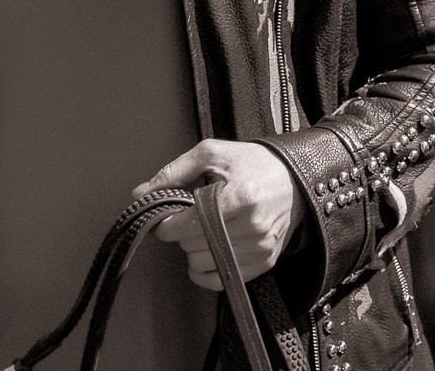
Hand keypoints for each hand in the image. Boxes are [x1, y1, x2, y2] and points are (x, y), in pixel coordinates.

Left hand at [134, 140, 307, 289]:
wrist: (294, 178)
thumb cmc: (253, 163)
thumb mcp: (212, 154)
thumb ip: (173, 172)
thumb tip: (140, 193)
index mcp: (240, 197)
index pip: (188, 225)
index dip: (166, 224)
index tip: (165, 218)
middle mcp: (253, 227)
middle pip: (192, 246)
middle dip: (181, 233)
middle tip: (189, 218)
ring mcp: (260, 248)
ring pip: (203, 264)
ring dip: (193, 250)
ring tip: (203, 229)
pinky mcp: (265, 263)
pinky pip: (221, 280)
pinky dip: (205, 270)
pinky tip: (206, 251)